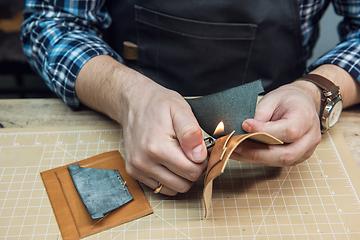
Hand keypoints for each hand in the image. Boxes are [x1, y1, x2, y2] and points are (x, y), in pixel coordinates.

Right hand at [76, 56, 206, 194]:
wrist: (134, 102)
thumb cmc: (158, 104)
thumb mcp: (180, 110)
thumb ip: (192, 133)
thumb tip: (199, 156)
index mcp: (157, 147)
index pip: (192, 172)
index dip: (201, 162)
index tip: (198, 150)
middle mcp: (144, 162)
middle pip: (183, 184)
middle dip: (192, 170)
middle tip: (190, 153)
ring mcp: (137, 168)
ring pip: (172, 189)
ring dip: (180, 177)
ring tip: (179, 156)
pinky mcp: (134, 172)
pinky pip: (159, 187)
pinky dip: (168, 178)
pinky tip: (168, 162)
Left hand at [232, 81, 321, 165]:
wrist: (301, 103)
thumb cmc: (288, 100)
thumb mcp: (272, 99)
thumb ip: (260, 116)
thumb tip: (244, 130)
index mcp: (306, 118)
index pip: (288, 131)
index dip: (264, 131)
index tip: (245, 125)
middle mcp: (310, 138)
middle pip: (285, 154)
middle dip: (256, 151)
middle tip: (234, 144)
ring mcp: (305, 151)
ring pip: (279, 161)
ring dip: (253, 157)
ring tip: (234, 149)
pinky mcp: (296, 158)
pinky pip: (276, 162)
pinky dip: (257, 158)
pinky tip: (242, 153)